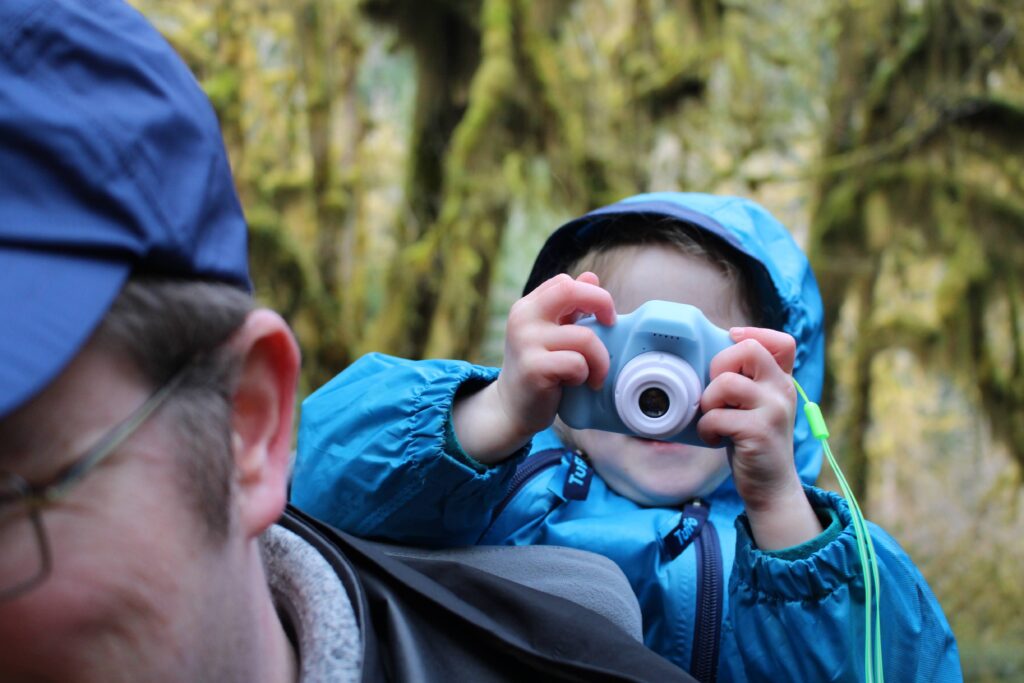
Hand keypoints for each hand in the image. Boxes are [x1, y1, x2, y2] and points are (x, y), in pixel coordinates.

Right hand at [452, 273, 615, 464]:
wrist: (512, 408)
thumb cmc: (538, 369)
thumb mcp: (551, 334)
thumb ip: (569, 308)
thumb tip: (591, 276)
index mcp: (527, 307)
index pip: (565, 283)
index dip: (592, 295)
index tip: (604, 317)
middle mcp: (523, 319)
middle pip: (571, 291)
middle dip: (602, 303)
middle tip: (611, 325)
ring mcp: (525, 343)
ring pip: (585, 337)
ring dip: (599, 359)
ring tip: (593, 374)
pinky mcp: (533, 368)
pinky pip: (577, 363)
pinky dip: (585, 375)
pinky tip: (576, 383)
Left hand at [697, 327, 822, 549]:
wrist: (771, 487)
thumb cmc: (753, 442)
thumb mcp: (757, 406)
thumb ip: (746, 382)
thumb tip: (708, 357)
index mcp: (781, 381)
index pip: (781, 341)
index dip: (753, 333)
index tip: (731, 342)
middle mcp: (782, 391)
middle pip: (748, 350)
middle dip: (719, 365)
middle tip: (716, 392)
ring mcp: (774, 411)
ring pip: (727, 383)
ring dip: (708, 401)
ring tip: (713, 418)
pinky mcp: (759, 432)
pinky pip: (717, 416)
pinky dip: (706, 428)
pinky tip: (714, 438)